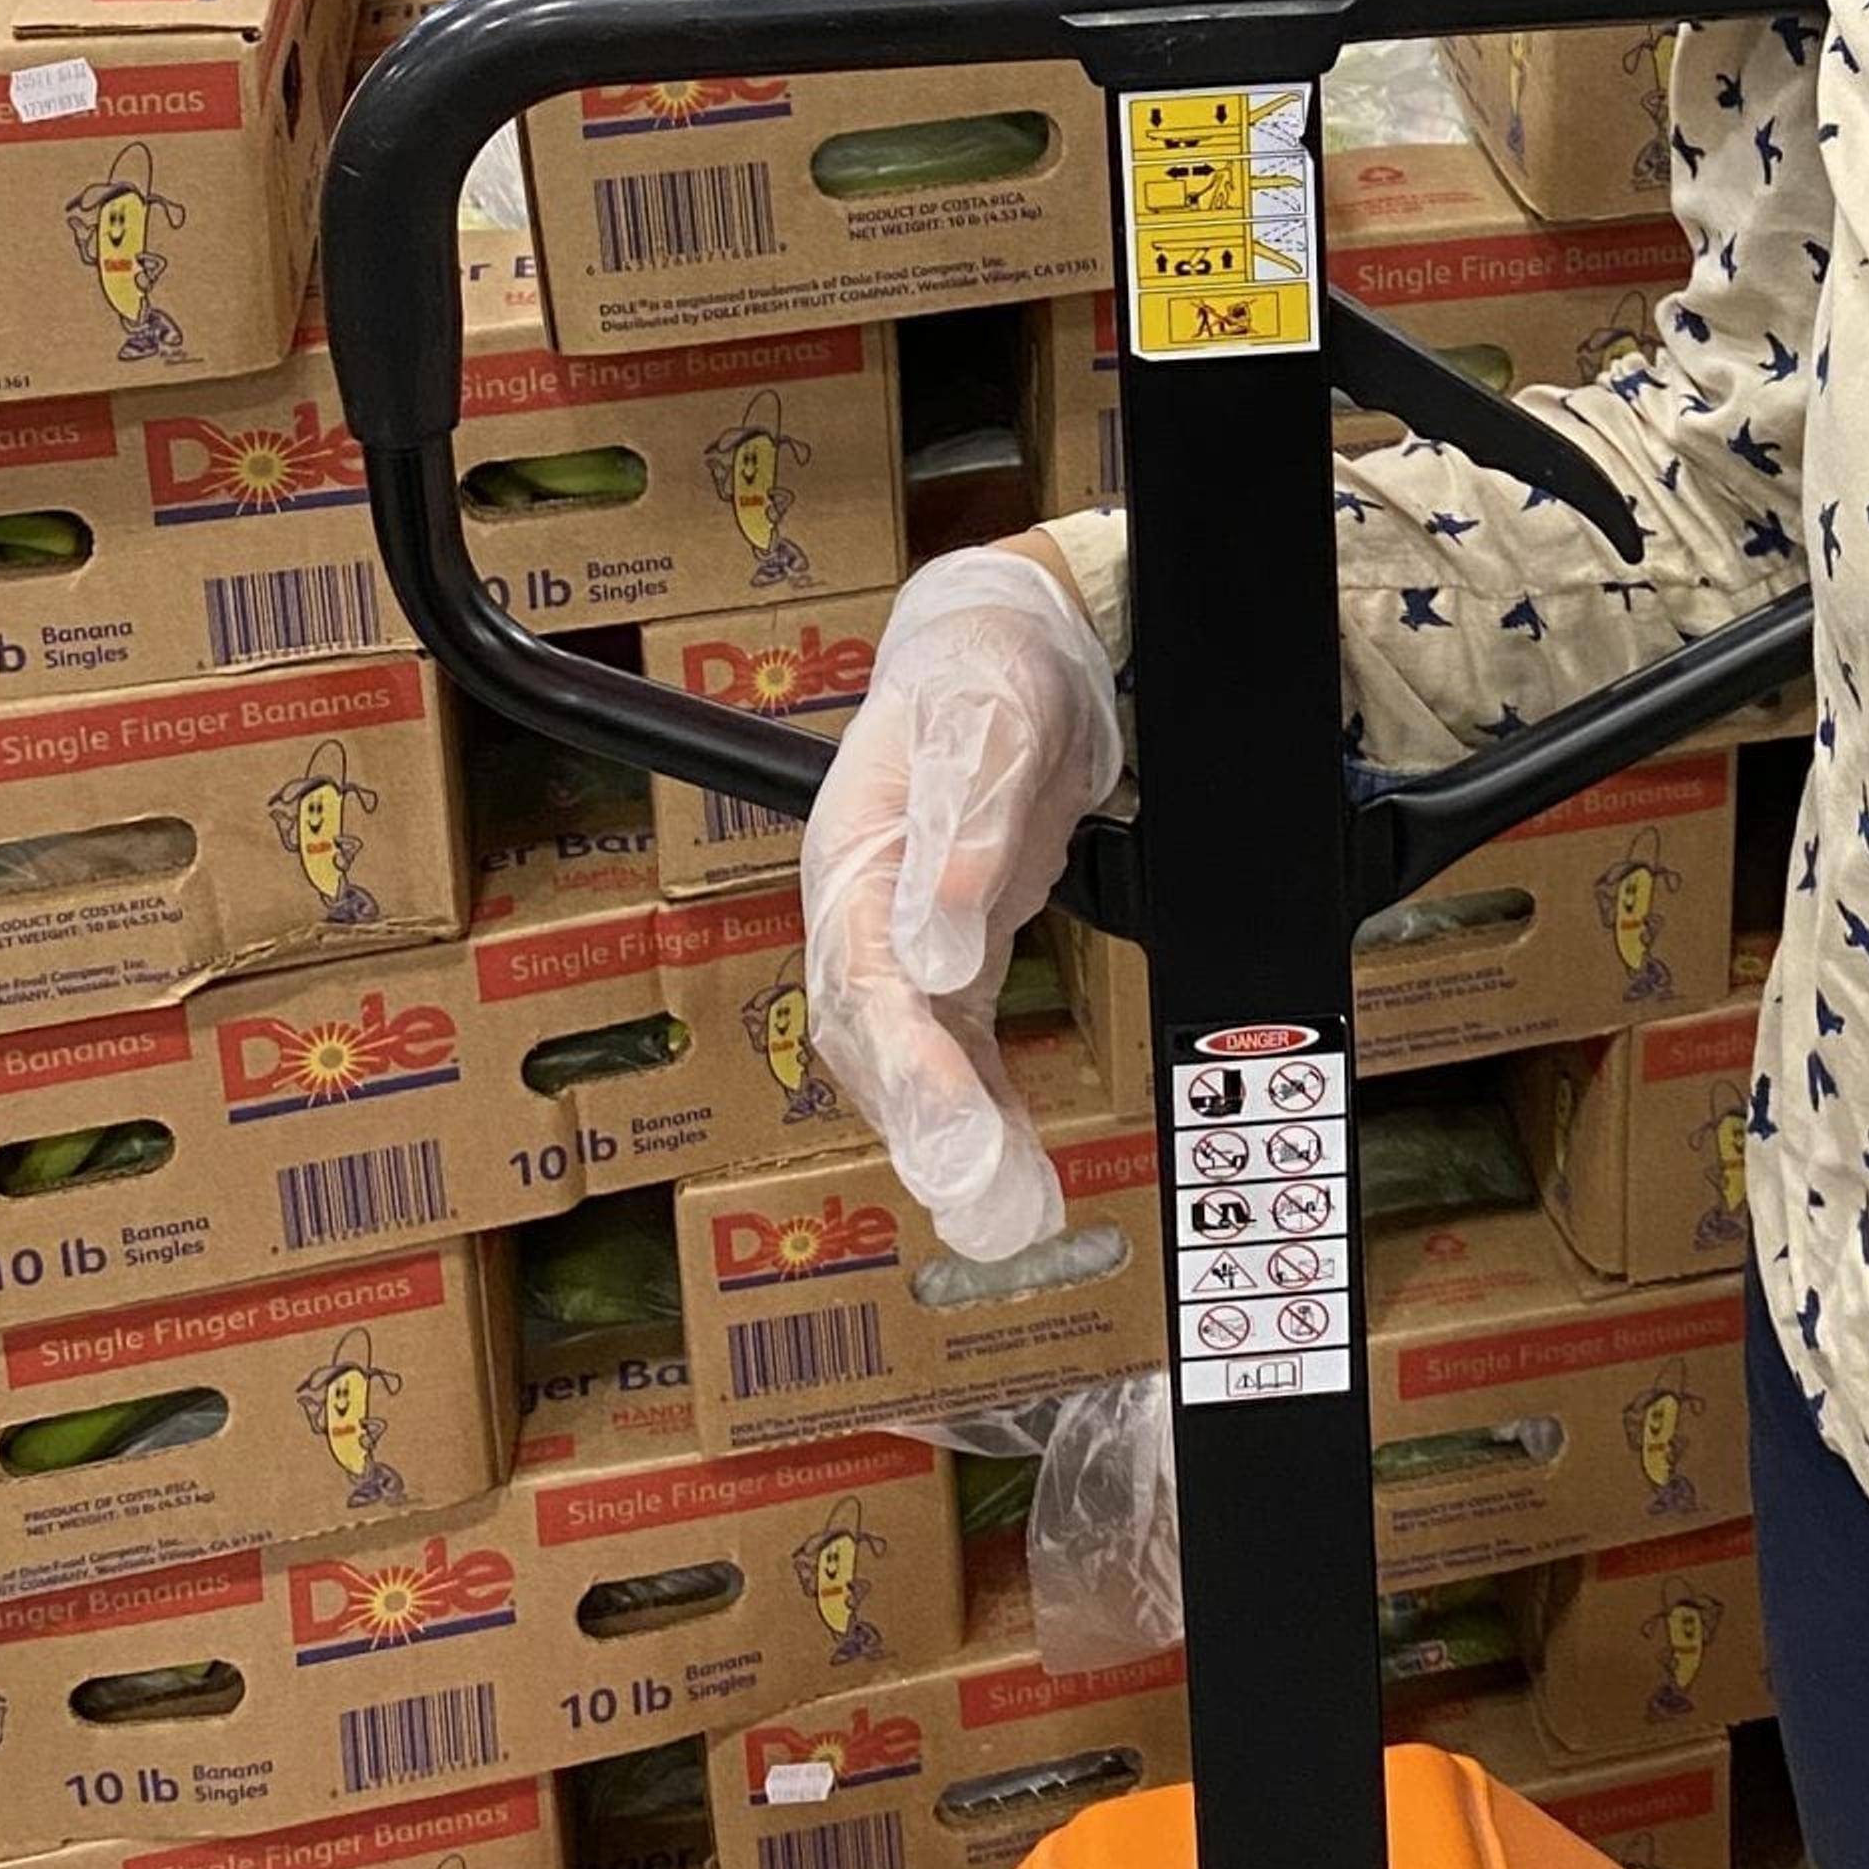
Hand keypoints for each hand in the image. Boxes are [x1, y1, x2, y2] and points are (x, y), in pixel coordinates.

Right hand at [801, 540, 1121, 1259]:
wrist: (1006, 649)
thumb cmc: (980, 676)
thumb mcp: (981, 727)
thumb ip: (957, 830)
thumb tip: (932, 948)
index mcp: (850, 857)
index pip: (864, 980)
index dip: (907, 1062)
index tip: (953, 1132)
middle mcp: (865, 915)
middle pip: (881, 1045)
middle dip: (930, 1133)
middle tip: (986, 1208)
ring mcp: (908, 944)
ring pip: (919, 1066)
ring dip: (960, 1145)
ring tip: (1013, 1218)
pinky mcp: (956, 959)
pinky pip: (963, 1052)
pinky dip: (990, 1113)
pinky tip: (1018, 1171)